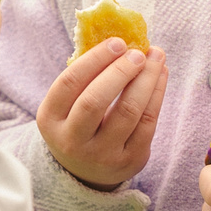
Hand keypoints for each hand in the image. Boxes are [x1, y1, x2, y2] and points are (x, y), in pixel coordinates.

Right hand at [37, 37, 167, 190]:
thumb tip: (121, 39)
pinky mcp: (130, 161)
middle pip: (95, 101)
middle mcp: (72, 141)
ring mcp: (101, 155)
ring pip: (128, 112)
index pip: (69, 83)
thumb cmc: (78, 123)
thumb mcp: (67, 105)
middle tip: (138, 52)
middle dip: (120, 71)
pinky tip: (160, 75)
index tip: (117, 42)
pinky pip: (148, 123)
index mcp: (50, 120)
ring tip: (156, 58)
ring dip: (146, 79)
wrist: (85, 171)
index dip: (95, 59)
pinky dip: (157, 94)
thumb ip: (86, 77)